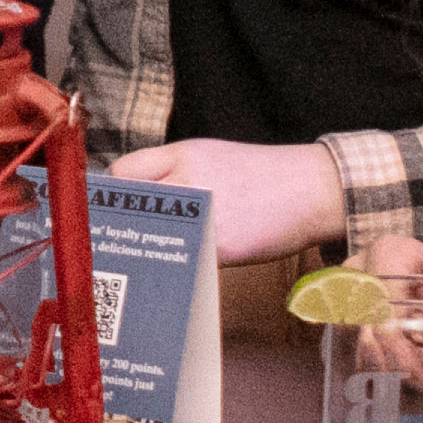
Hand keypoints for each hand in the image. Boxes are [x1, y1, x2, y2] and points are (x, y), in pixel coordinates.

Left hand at [112, 135, 340, 262]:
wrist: (314, 188)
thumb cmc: (263, 176)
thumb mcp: (213, 156)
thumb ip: (173, 171)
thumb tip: (135, 198)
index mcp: (184, 154)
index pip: (123, 172)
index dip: (112, 194)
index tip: (109, 212)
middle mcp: (188, 180)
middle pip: (129, 207)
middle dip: (121, 225)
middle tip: (117, 242)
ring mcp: (202, 213)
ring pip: (152, 237)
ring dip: (147, 249)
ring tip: (145, 260)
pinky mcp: (219, 244)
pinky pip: (183, 258)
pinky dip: (180, 264)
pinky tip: (183, 267)